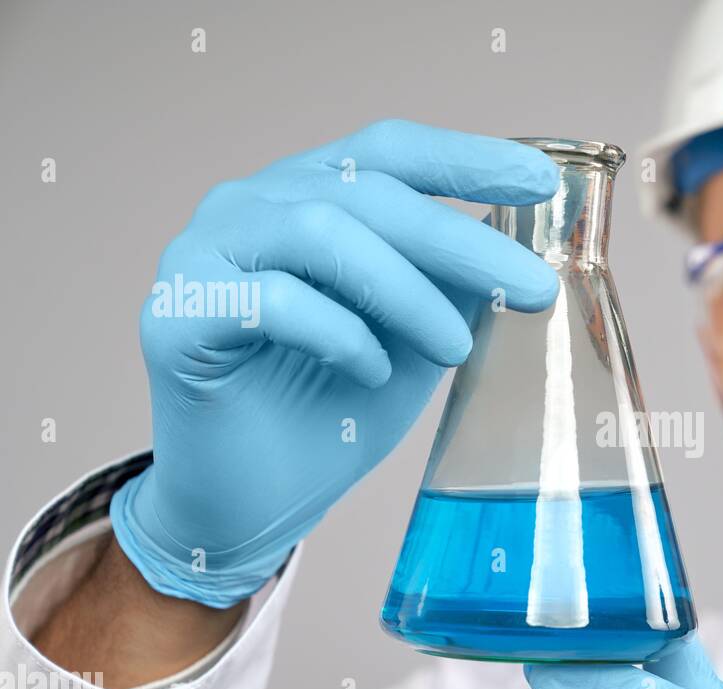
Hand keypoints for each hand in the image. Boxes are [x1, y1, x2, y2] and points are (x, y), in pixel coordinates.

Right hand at [111, 120, 558, 606]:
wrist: (255, 500)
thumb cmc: (336, 410)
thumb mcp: (417, 339)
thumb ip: (452, 286)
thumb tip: (522, 247)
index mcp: (307, 194)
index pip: (389, 152)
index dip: (467, 157)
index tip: (543, 182)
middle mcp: (250, 206)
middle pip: (367, 190)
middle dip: (460, 242)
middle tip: (533, 290)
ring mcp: (203, 252)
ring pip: (321, 233)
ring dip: (406, 292)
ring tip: (454, 350)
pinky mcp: (176, 314)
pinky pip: (271, 301)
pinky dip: (339, 334)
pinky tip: (372, 370)